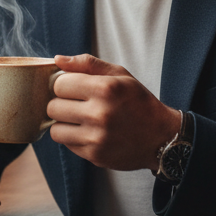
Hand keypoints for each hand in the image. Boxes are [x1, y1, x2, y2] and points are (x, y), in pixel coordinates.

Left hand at [47, 54, 180, 171]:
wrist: (162, 138)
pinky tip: (88, 132)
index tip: (73, 88)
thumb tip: (57, 59)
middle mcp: (99, 114)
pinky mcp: (95, 155)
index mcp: (105, 89)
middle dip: (61, 103)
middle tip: (75, 104)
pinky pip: (66, 144)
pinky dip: (72, 137)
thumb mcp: (120, 75)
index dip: (63, 84)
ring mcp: (96, 137)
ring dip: (63, 123)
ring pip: (55, 128)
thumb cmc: (139, 102)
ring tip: (79, 119)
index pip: (59, 84)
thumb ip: (87, 64)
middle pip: (53, 107)